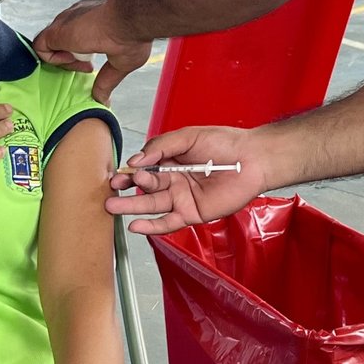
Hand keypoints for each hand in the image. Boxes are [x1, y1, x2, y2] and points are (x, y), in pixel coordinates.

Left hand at [34, 0, 150, 103]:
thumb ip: (106, 81)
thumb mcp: (120, 63)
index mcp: (90, 23)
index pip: (74, 38)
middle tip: (87, 67)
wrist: (129, 20)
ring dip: (63, 60)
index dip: (78, 55)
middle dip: (70, 58)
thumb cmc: (132, 35)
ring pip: (49, 45)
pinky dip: (52, 59)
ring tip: (82, 65)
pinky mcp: (55, 31)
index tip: (91, 66)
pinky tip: (71, 61)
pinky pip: (40, 47)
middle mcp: (75, 20)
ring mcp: (64, 24)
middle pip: (60, 42)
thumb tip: (103, 100)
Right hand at [106, 126, 271, 234]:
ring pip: (152, 205)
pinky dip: (152, 226)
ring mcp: (182, 198)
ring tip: (112, 205)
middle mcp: (174, 180)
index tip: (120, 172)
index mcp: (171, 161)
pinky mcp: (193, 214)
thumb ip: (162, 146)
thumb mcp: (189, 136)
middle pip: (144, 188)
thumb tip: (136, 160)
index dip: (131, 171)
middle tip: (110, 191)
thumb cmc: (225, 144)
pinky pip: (169, 222)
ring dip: (132, 206)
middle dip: (126, 189)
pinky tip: (136, 225)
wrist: (253, 159)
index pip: (145, 167)